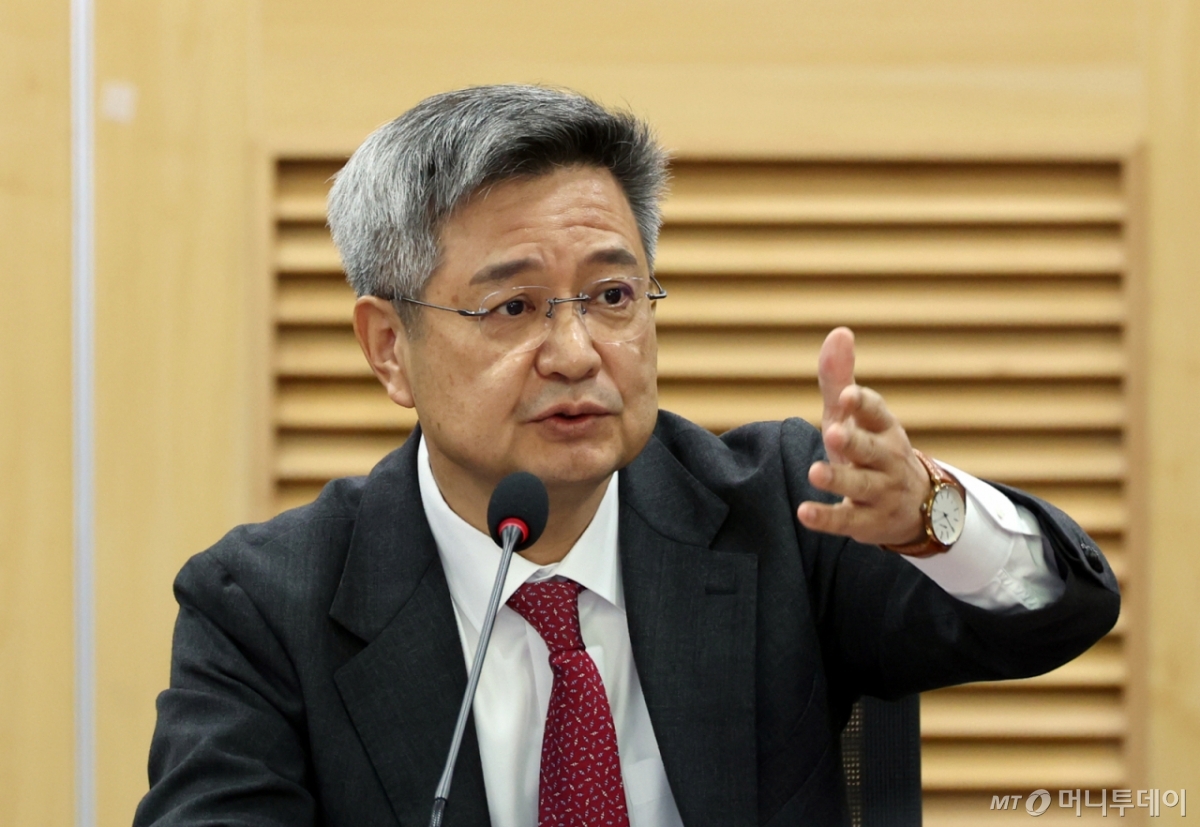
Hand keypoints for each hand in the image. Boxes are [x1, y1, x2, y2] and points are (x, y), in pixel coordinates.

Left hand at [795, 327, 931, 546]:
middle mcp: (887, 461)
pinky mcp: (867, 523)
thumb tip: (839, 332)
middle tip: (833, 432)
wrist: (915, 507)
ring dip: (839, 479)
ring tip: (815, 472)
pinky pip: (846, 522)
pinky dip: (826, 518)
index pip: (877, 414)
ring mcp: (880, 493)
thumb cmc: (872, 450)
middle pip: (871, 451)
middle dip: (854, 442)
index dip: (863, 404)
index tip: (846, 394)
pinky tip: (804, 513)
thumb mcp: (855, 416)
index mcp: (884, 430)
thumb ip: (840, 379)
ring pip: (861, 486)